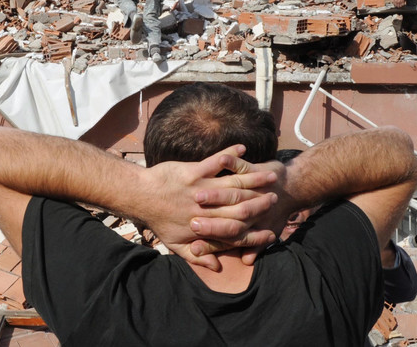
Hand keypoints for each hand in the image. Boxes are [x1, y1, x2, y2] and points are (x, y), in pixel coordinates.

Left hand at [139, 146, 279, 270]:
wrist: (139, 196)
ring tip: (271, 175)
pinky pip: (216, 162)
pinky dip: (230, 155)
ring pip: (233, 184)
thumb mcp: (175, 245)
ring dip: (254, 178)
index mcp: (205, 228)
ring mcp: (200, 188)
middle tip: (277, 197)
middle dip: (261, 203)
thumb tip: (216, 267)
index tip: (272, 233)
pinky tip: (243, 149)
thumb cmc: (157, 220)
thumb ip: (198, 257)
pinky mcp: (193, 171)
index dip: (256, 234)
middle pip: (241, 208)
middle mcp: (206, 209)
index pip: (237, 234)